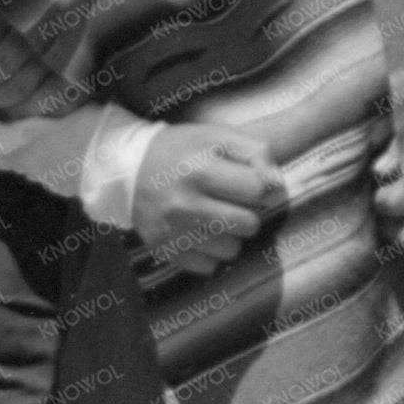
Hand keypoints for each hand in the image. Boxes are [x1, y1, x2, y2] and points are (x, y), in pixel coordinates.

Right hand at [131, 125, 284, 277]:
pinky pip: (209, 266)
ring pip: (231, 250)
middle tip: (231, 203)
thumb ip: (255, 151)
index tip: (245, 182)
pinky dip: (209, 253)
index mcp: (199, 170)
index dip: (258, 186)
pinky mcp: (165, 251)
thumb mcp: (216, 136)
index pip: (258, 190)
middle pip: (249, 225)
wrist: (126, 171)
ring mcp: (173, 232)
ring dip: (229, 236)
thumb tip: (276, 184)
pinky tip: (198, 233)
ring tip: (213, 218)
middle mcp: (184, 204)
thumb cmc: (180, 151)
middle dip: (247, 214)